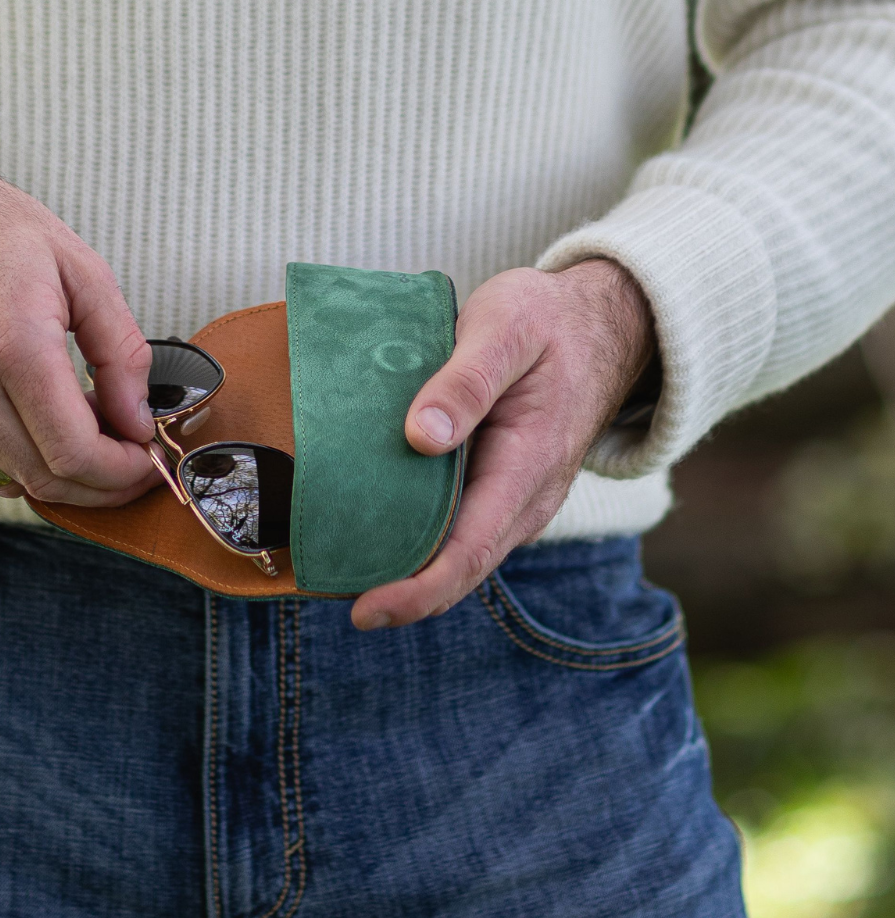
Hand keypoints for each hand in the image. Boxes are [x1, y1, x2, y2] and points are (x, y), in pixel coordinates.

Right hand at [0, 147, 159, 505]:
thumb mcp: (81, 269)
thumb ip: (121, 352)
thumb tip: (138, 423)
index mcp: (14, 343)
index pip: (75, 452)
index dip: (121, 472)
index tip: (145, 460)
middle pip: (43, 478)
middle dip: (98, 485)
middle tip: (126, 464)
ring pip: (6, 480)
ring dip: (56, 475)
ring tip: (83, 437)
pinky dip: (11, 460)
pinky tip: (33, 427)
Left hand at [350, 259, 654, 629]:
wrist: (601, 322)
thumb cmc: (548, 320)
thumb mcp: (507, 327)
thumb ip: (466, 381)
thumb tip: (421, 438)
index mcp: (529, 464)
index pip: (470, 551)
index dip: (417, 589)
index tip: (366, 610)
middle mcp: (528, 498)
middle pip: (460, 568)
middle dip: (400, 594)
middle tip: (330, 594)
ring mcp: (517, 499)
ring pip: (459, 555)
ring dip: (407, 572)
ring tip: (340, 573)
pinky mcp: (503, 489)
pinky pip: (460, 530)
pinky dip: (419, 542)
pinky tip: (373, 533)